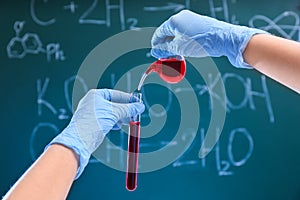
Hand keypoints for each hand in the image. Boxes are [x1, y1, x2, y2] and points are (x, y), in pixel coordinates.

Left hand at [45, 89, 144, 178]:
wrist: (80, 140)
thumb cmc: (93, 122)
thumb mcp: (114, 113)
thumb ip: (128, 109)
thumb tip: (140, 107)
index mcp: (95, 95)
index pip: (115, 94)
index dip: (128, 98)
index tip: (137, 102)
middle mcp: (93, 103)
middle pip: (114, 104)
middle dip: (125, 109)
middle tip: (136, 112)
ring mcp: (92, 114)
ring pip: (111, 113)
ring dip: (121, 117)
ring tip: (130, 120)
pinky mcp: (93, 124)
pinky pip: (107, 120)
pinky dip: (115, 122)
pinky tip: (119, 126)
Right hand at [151, 10, 267, 67]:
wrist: (224, 39)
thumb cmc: (201, 42)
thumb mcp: (179, 48)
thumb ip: (165, 49)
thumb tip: (155, 51)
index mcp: (174, 21)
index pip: (159, 33)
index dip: (156, 45)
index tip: (156, 54)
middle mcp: (182, 18)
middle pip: (168, 33)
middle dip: (166, 46)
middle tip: (166, 58)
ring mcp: (191, 20)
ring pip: (177, 34)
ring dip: (175, 46)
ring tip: (177, 57)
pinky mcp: (199, 25)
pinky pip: (186, 34)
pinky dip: (183, 43)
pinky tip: (186, 51)